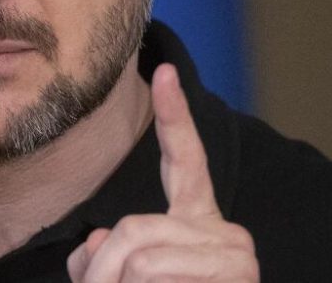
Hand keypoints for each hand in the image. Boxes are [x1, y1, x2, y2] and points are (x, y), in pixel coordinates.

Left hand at [66, 63, 258, 281]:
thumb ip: (101, 259)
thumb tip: (94, 243)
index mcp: (198, 225)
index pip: (186, 162)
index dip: (175, 117)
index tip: (163, 69)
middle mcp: (224, 234)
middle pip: (131, 229)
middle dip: (102, 273)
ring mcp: (236, 258)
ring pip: (140, 257)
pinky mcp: (237, 276)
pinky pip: (155, 276)